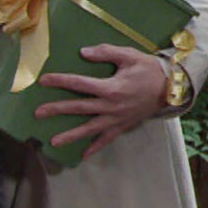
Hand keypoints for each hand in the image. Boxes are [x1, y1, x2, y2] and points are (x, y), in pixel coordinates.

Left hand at [34, 44, 166, 160]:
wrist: (170, 88)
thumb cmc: (148, 69)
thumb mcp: (129, 55)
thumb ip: (105, 53)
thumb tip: (83, 52)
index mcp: (110, 87)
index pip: (79, 84)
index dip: (60, 81)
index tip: (43, 81)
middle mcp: (110, 106)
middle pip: (79, 108)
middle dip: (57, 110)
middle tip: (38, 113)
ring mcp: (116, 119)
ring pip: (89, 128)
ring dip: (71, 135)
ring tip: (53, 142)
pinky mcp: (122, 126)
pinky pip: (107, 139)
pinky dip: (95, 147)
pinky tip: (83, 155)